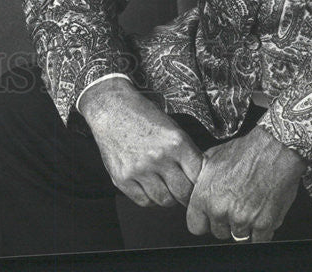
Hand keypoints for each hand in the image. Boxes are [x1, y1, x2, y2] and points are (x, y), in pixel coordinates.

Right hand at [79, 78, 203, 208]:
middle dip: (186, 194)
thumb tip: (200, 177)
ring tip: (165, 186)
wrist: (112, 109)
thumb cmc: (144, 117)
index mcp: (176, 142)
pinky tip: (149, 186)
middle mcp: (159, 157)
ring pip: (164, 200)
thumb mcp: (172, 128)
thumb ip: (186, 153)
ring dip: (168, 197)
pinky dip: (150, 198)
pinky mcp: (122, 178)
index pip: (198, 177)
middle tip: (183, 190)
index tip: (197, 184)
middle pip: (183, 193)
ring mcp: (140, 170)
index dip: (200, 183)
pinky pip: (144, 201)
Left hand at [186, 125, 306, 242]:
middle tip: (236, 204)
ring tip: (250, 204)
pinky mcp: (263, 224)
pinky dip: (261, 230)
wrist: (274, 149)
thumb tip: (196, 186)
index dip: (205, 221)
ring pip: (238, 237)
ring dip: (244, 226)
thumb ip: (201, 178)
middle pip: (218, 232)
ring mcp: (242, 220)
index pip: (195, 226)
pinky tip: (262, 211)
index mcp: (204, 196)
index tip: (211, 217)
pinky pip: (258, 240)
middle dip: (226, 222)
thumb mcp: (213, 157)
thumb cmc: (246, 150)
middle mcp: (220, 210)